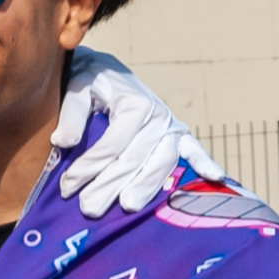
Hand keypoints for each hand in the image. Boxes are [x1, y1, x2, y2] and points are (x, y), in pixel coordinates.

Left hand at [52, 49, 215, 214]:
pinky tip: (216, 177)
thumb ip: (71, 114)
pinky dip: (205, 162)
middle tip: (88, 209)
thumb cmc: (89, 80)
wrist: (105, 69)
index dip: (88, 168)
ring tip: (127, 206)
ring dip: (145, 187)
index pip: (112, 145)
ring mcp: (171, 126)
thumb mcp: (76, 87)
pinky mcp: (178, 134)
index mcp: (134, 103)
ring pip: (160, 163)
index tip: (66, 187)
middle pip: (134, 159)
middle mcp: (158, 115)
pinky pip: (194, 150)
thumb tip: (63, 142)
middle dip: (109, 185)